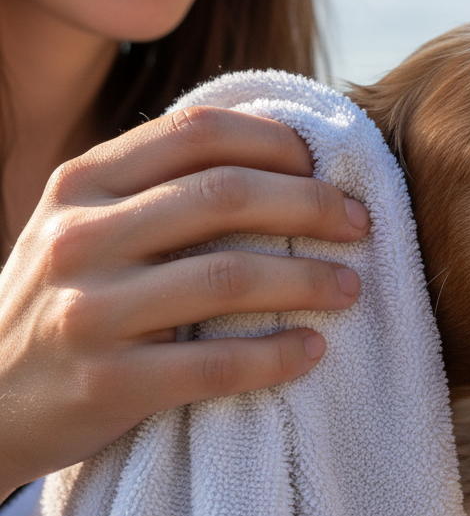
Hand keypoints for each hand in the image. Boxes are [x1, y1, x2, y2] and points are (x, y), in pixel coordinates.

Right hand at [0, 106, 368, 500]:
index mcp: (82, 182)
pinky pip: (216, 366)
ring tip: (351, 288)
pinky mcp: (105, 384)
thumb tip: (279, 153)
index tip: (325, 165)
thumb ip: (156, 187)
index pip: (197, 131)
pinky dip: (276, 356)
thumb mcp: (85, 225)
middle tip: (362, 225)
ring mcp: (88, 311)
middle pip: (226, 196)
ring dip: (309, 280)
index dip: (276, 141)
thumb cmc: (62, 300)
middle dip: (313, 206)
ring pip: (230, 277)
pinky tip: (311, 351)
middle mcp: (80, 236)